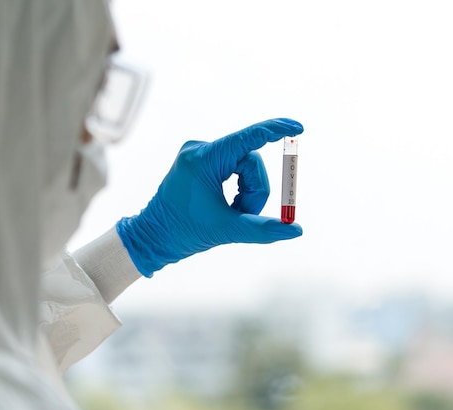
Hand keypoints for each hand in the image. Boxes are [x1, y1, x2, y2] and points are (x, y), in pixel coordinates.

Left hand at [116, 118, 303, 276]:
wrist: (154, 237)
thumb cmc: (183, 232)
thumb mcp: (227, 230)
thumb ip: (263, 229)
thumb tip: (295, 230)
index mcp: (203, 160)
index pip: (247, 139)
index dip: (275, 131)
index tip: (298, 128)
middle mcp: (200, 150)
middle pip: (250, 161)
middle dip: (254, 190)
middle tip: (244, 212)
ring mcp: (200, 154)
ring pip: (245, 166)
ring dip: (247, 191)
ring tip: (233, 212)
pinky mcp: (202, 161)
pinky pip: (234, 168)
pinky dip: (239, 188)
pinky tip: (228, 205)